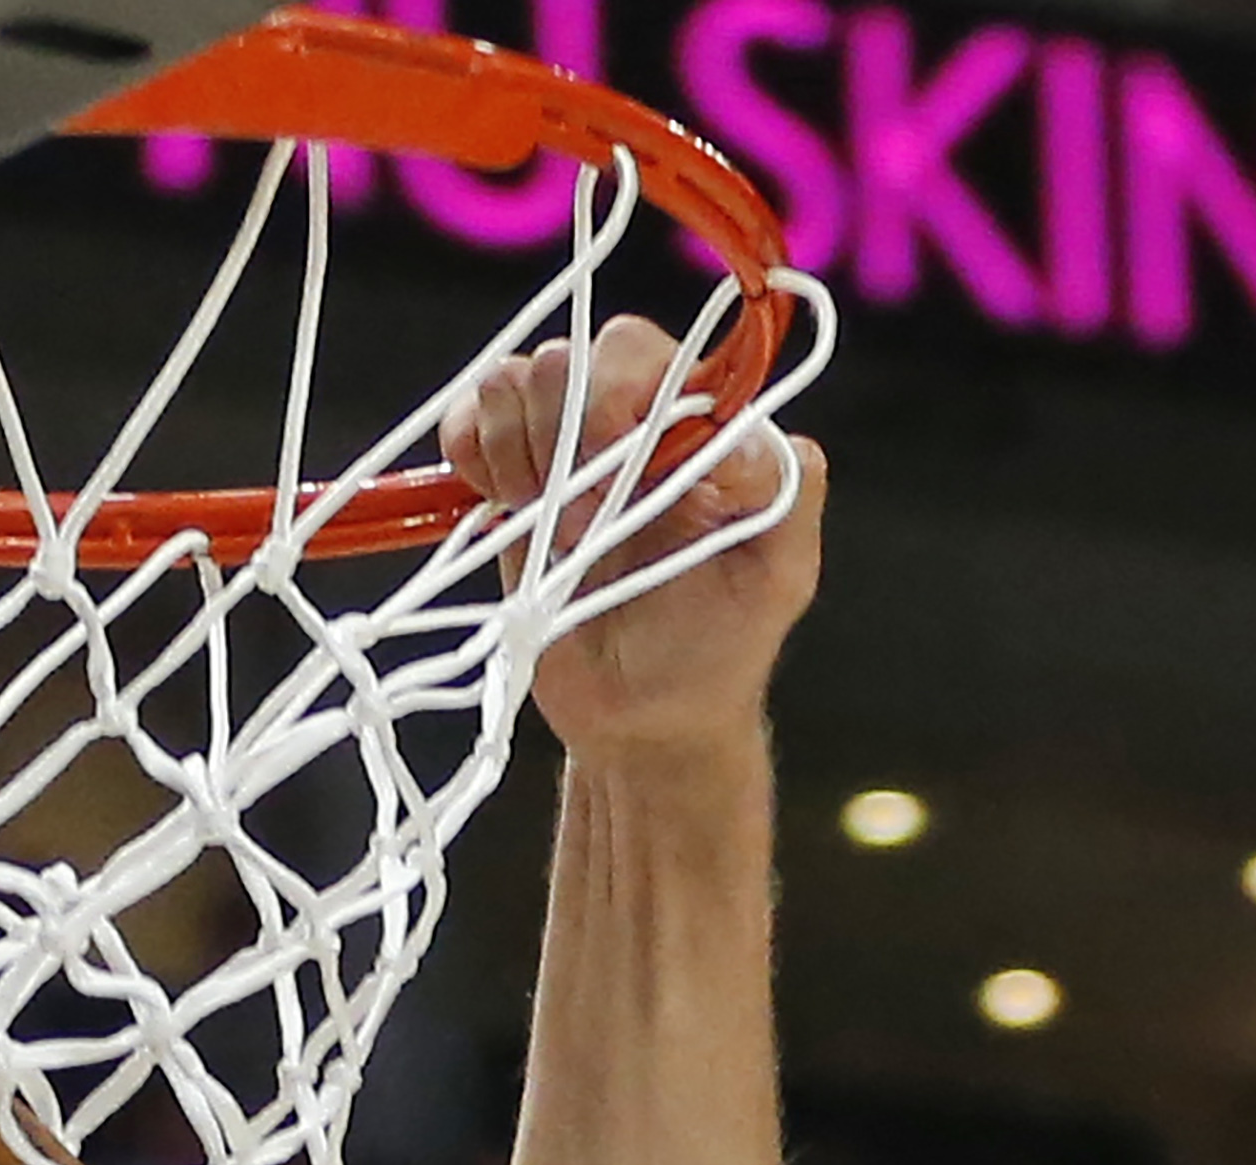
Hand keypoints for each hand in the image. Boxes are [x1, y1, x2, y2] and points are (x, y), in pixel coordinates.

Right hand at [445, 312, 823, 760]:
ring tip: (552, 530)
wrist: (644, 722)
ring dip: (518, 451)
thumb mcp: (779, 576)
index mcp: (691, 421)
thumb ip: (789, 491)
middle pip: (567, 357)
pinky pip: (466, 419)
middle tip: (586, 527)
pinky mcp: (507, 478)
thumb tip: (750, 433)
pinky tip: (502, 504)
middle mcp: (627, 417)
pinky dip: (470, 448)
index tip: (624, 479)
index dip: (616, 398)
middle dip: (566, 434)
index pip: (636, 351)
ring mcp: (562, 443)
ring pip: (510, 379)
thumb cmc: (718, 649)